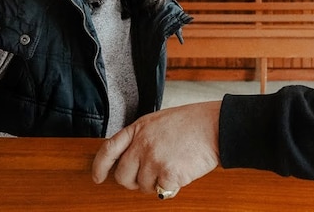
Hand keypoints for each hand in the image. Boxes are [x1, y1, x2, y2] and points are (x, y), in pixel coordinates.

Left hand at [92, 100, 221, 197]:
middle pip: (122, 176)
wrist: (215, 126)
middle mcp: (142, 144)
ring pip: (142, 187)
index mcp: (139, 128)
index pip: (109, 149)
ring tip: (172, 167)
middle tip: (149, 175)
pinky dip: (170, 187)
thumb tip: (131, 161)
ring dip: (155, 183)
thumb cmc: (192, 123)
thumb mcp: (159, 122)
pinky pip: (161, 192)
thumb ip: (142, 138)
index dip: (100, 166)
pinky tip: (181, 172)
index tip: (98, 177)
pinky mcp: (167, 174)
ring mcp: (153, 160)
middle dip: (133, 181)